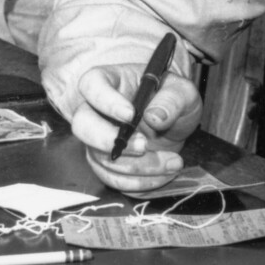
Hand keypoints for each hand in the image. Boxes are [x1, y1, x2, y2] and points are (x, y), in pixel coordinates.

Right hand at [68, 63, 202, 195]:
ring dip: (138, 167)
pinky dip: (140, 182)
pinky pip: (113, 179)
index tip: (130, 114)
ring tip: (173, 162)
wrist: (174, 126)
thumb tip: (155, 116)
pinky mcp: (106, 164)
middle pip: (82, 125)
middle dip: (109, 141)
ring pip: (101, 158)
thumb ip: (172, 100)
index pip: (92, 84)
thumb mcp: (183, 93)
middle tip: (144, 146)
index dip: (105, 100)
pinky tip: (165, 173)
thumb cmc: (173, 101)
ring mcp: (97, 140)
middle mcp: (96, 111)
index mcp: (110, 82)